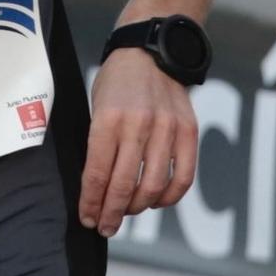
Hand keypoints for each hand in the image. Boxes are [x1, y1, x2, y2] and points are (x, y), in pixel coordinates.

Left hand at [79, 46, 198, 236]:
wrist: (149, 49)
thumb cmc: (116, 81)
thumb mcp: (96, 107)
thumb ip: (98, 145)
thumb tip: (96, 191)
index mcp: (108, 118)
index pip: (96, 174)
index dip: (91, 203)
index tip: (87, 218)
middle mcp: (138, 124)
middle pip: (124, 185)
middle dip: (111, 213)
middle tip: (105, 226)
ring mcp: (167, 127)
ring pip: (153, 186)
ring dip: (138, 208)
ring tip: (128, 212)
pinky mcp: (188, 130)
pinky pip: (183, 176)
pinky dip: (170, 196)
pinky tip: (156, 201)